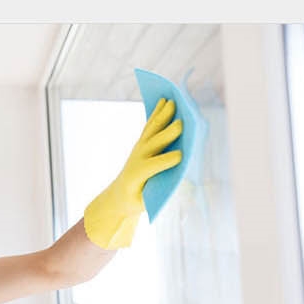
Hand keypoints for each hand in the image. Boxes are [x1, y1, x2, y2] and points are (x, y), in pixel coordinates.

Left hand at [88, 96, 181, 243]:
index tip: (181, 156)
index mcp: (138, 175)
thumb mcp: (147, 202)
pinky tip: (164, 101)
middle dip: (168, 134)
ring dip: (163, 116)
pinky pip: (150, 125)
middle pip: (155, 143)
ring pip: (152, 129)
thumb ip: (161, 190)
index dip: (166, 161)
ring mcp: (139, 147)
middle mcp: (138, 157)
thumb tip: (182, 178)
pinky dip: (157, 112)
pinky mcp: (142, 141)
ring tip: (173, 104)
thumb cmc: (140, 200)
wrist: (121, 194)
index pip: (153, 166)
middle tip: (181, 124)